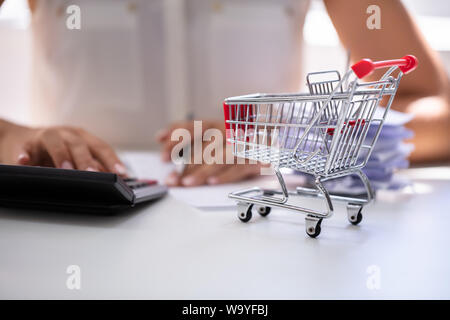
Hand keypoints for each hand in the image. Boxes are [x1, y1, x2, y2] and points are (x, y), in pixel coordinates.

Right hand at [0, 122, 126, 174]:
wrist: (20, 140)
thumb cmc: (56, 152)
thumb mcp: (76, 157)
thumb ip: (93, 166)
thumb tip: (115, 182)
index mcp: (82, 137)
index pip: (101, 147)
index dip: (111, 160)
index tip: (121, 174)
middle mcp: (65, 134)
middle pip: (79, 145)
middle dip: (87, 161)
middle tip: (94, 176)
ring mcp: (44, 137)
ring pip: (54, 142)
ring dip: (61, 156)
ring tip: (65, 169)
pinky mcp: (24, 145)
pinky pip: (24, 150)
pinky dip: (24, 156)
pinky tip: (24, 162)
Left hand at [157, 120, 261, 185]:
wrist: (276, 144)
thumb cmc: (241, 144)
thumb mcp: (216, 141)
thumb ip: (193, 146)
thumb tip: (167, 149)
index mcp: (218, 124)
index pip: (195, 125)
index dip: (176, 132)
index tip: (160, 139)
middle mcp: (230, 132)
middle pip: (204, 146)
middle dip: (185, 163)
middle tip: (171, 177)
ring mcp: (243, 145)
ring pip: (219, 159)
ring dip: (201, 172)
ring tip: (186, 183)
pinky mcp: (255, 159)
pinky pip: (237, 168)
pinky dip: (224, 176)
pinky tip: (212, 182)